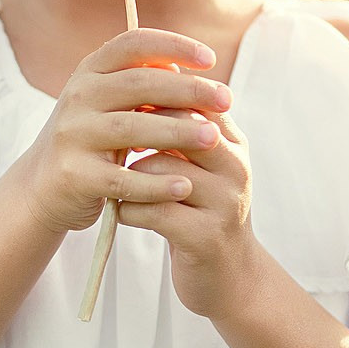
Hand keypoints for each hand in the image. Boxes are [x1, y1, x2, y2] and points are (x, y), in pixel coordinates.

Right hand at [20, 26, 233, 237]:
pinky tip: (185, 187)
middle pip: (138, 84)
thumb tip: (182, 66)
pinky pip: (122, 179)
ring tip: (214, 138)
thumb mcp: (109, 103)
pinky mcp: (75, 175)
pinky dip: (156, 184)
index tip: (209, 59)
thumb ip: (140, 84)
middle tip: (226, 98)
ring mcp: (73, 135)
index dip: (173, 45)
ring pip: (131, 128)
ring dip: (177, 132)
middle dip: (187, 89)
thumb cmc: (91, 140)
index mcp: (89, 72)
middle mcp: (77, 97)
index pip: (132, 43)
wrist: (42, 187)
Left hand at [114, 90, 259, 320]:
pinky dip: (129, 209)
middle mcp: (235, 167)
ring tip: (119, 183)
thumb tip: (146, 70)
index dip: (151, 98)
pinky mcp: (206, 237)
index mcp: (232, 142)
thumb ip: (179, 123)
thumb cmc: (200, 209)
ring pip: (159, 170)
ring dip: (128, 176)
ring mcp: (225, 203)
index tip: (122, 107)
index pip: (192, 99)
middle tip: (113, 142)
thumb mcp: (199, 163)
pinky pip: (153, 210)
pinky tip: (123, 213)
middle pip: (180, 127)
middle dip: (139, 131)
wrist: (228, 278)